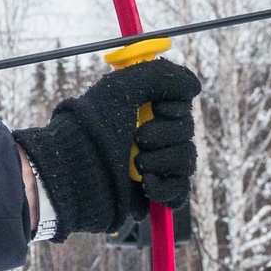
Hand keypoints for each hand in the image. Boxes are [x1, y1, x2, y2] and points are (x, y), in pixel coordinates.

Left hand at [12, 58, 201, 238]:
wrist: (75, 172)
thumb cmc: (93, 127)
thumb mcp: (122, 87)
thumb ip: (161, 75)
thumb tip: (195, 88)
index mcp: (142, 111)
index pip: (180, 106)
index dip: (173, 107)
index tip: (156, 107)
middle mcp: (149, 136)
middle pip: (186, 132)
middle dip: (166, 134)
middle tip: (139, 138)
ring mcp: (152, 166)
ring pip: (186, 160)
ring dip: (164, 160)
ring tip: (138, 165)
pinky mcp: (152, 194)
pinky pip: (179, 193)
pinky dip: (166, 189)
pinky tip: (145, 184)